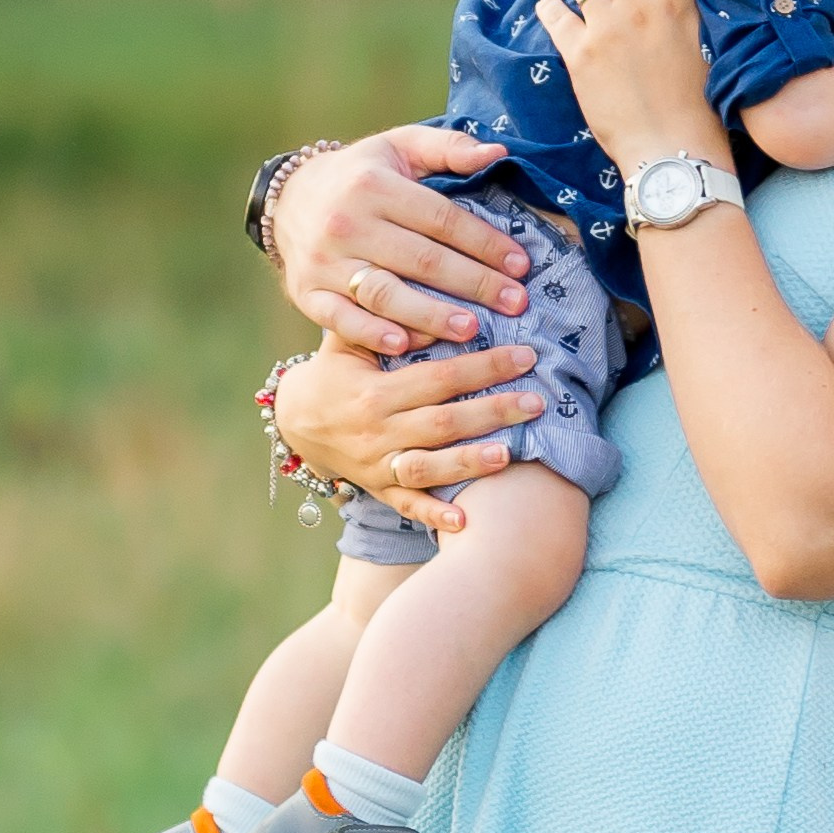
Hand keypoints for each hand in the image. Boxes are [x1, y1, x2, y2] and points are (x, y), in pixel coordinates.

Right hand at [272, 126, 533, 354]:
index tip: (521, 265)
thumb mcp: (401, 146)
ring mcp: (324, 261)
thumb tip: (498, 154)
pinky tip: (405, 346)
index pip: (441, 219)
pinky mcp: (307, 293)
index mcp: (374, 185)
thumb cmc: (362, 174)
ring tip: (471, 329)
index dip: (485, 243)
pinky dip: (372, 334)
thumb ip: (450, 148)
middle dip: (474, 284)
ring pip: (384, 293)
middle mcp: (346, 223)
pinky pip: (340, 319)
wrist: (288, 200)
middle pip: (421, 259)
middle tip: (515, 304)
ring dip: (430, 315)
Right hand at [273, 334, 547, 535]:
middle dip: (492, 412)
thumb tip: (435, 312)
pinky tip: (465, 521)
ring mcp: (378, 465)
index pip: (438, 378)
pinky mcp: (379, 489)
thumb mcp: (347, 340)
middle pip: (442, 423)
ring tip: (509, 454)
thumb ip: (384, 323)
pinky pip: (408, 505)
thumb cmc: (334, 369)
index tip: (525, 355)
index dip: (483, 367)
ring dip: (469, 463)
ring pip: (428, 467)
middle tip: (538, 401)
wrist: (295, 420)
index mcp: (374, 392)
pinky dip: (434, 514)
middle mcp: (377, 432)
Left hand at [534, 0, 724, 174]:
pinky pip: (556, 15)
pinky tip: (549, 2)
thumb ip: (687, 15)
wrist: (674, 152)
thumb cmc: (704, 110)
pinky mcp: (580, 54)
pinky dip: (550, 5)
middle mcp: (640, 6)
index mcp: (679, 3)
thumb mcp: (707, 49)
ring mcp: (606, 28)